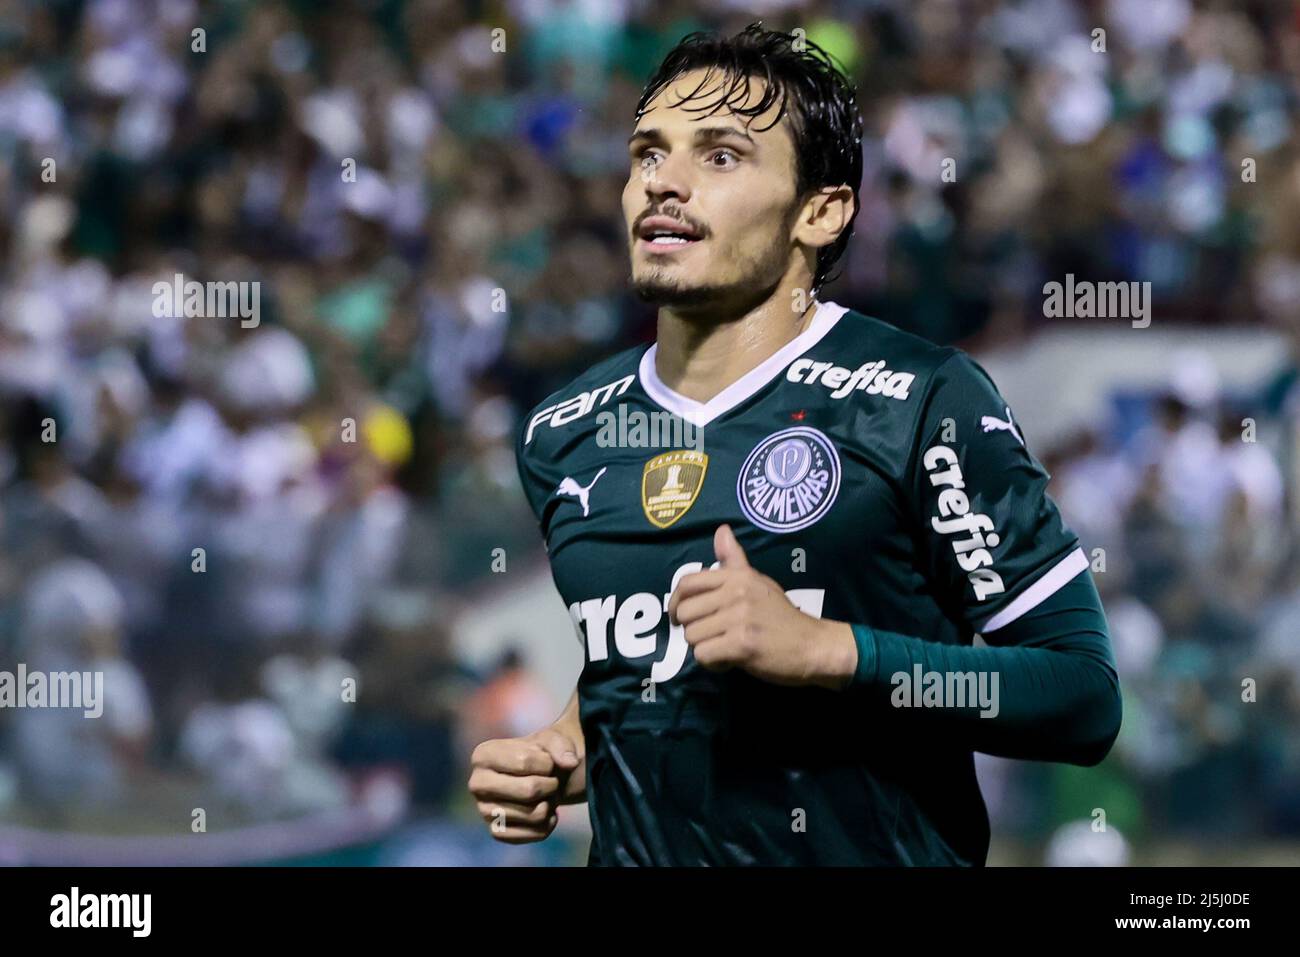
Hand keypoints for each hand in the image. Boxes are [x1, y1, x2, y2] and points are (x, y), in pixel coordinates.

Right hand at [468, 727, 582, 842]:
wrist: (538, 776)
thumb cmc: (540, 754)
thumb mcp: (551, 739)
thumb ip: (561, 745)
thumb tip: (570, 763)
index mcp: (482, 755)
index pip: (524, 762)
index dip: (547, 763)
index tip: (548, 762)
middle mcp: (476, 784)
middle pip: (529, 790)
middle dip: (551, 785)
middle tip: (552, 781)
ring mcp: (484, 810)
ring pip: (535, 814)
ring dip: (551, 803)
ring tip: (547, 794)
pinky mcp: (497, 832)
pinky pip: (533, 834)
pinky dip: (548, 824)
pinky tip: (546, 811)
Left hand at [667, 524, 856, 689]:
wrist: (813, 646)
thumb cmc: (782, 616)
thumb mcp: (759, 582)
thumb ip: (735, 561)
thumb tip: (721, 530)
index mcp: (738, 576)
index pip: (687, 583)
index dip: (675, 602)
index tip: (680, 616)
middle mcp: (736, 592)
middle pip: (685, 613)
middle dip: (694, 630)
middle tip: (714, 637)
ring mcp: (739, 618)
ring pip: (692, 637)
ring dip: (705, 648)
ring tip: (725, 648)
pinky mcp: (742, 645)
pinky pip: (704, 656)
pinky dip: (713, 664)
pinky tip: (730, 661)